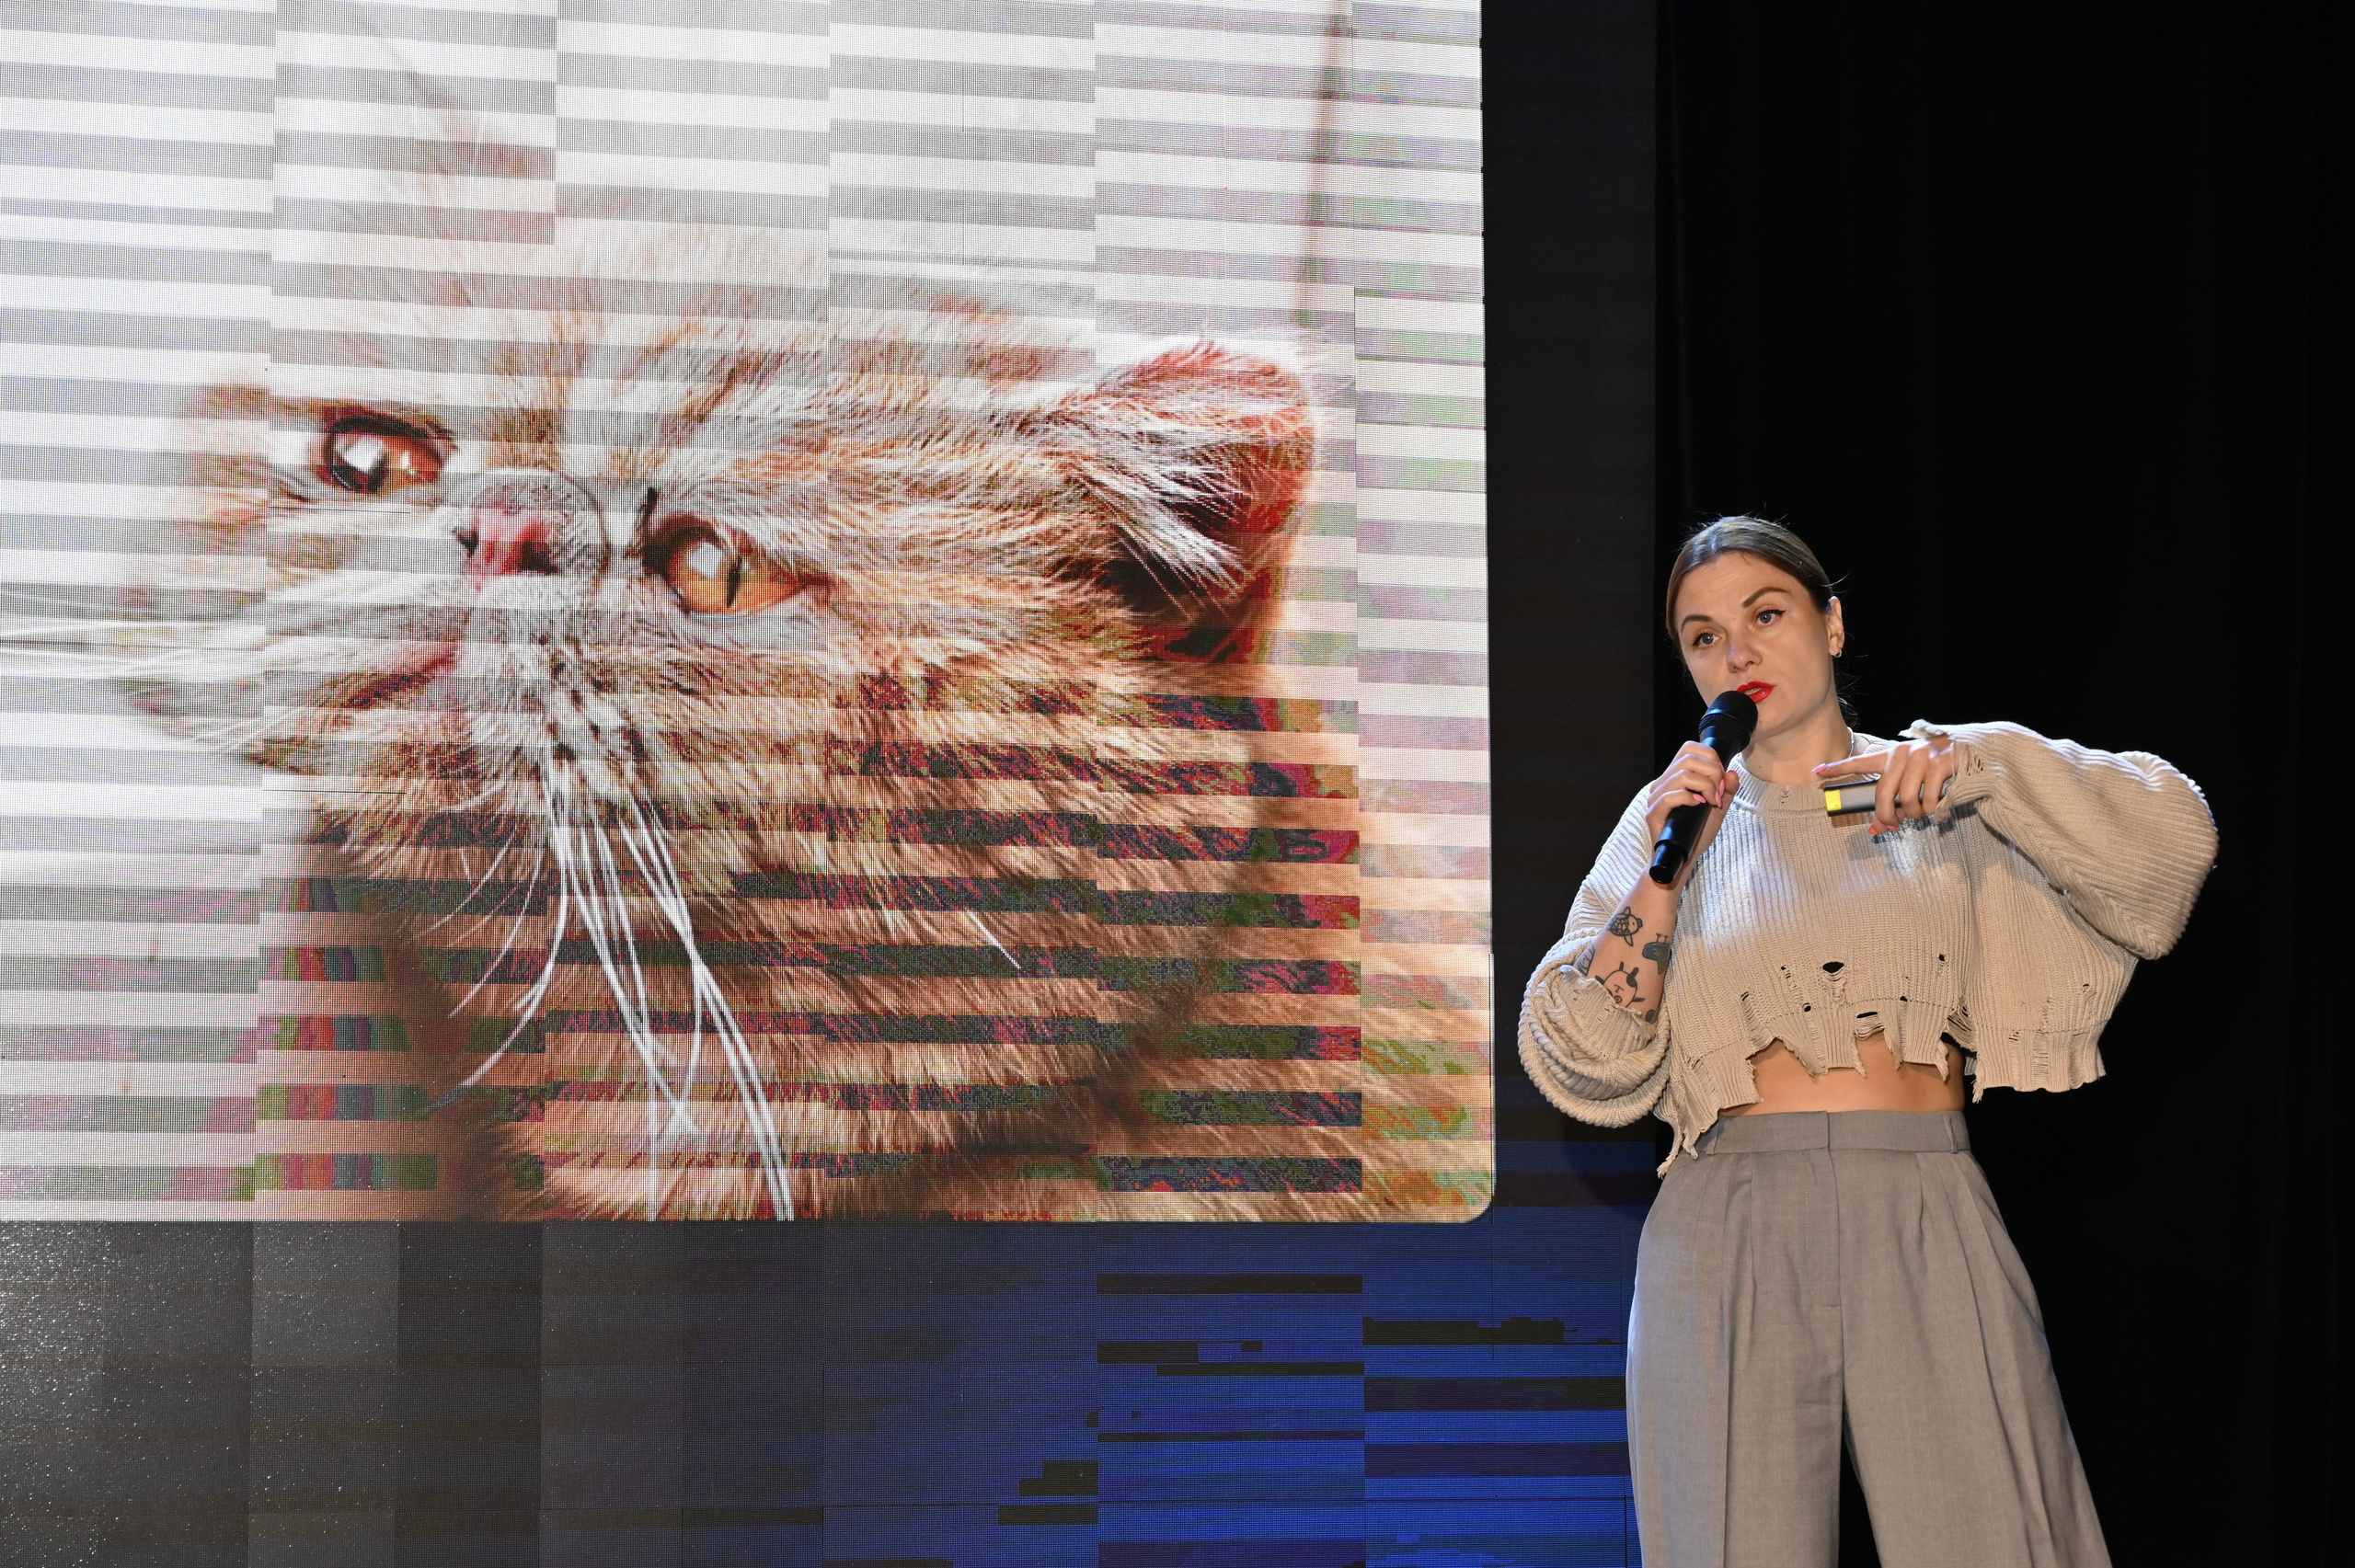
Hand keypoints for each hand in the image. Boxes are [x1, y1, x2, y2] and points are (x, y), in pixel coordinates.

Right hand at [1643, 740, 1739, 876]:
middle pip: (1688, 759)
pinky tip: (1699, 806)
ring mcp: (1655, 797)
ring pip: (1682, 775)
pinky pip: (1670, 796)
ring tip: (1713, 802)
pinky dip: (1690, 798)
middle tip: (1720, 793)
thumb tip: (1732, 773)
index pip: (1689, 748)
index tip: (1720, 778)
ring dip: (1706, 787)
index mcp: (1675, 777)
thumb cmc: (1696, 833)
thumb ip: (1726, 790)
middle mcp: (1662, 783)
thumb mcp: (1718, 808)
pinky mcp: (1653, 813)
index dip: (1710, 757)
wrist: (1683, 859)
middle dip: (1713, 773)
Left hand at [1814, 734, 1958, 836]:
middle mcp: (1902, 754)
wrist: (1973, 751)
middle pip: (1883, 793)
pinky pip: (1929, 800)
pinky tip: (1938, 804)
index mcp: (1891, 756)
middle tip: (1893, 824)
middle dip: (1886, 815)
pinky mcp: (1940, 765)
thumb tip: (1875, 829)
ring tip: (1922, 810)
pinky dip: (1933, 809)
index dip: (1837, 768)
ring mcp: (1921, 758)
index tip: (1816, 772)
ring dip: (1915, 814)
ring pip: (1907, 800)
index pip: (1859, 762)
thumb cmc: (1938, 769)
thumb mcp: (1913, 778)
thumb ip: (1895, 799)